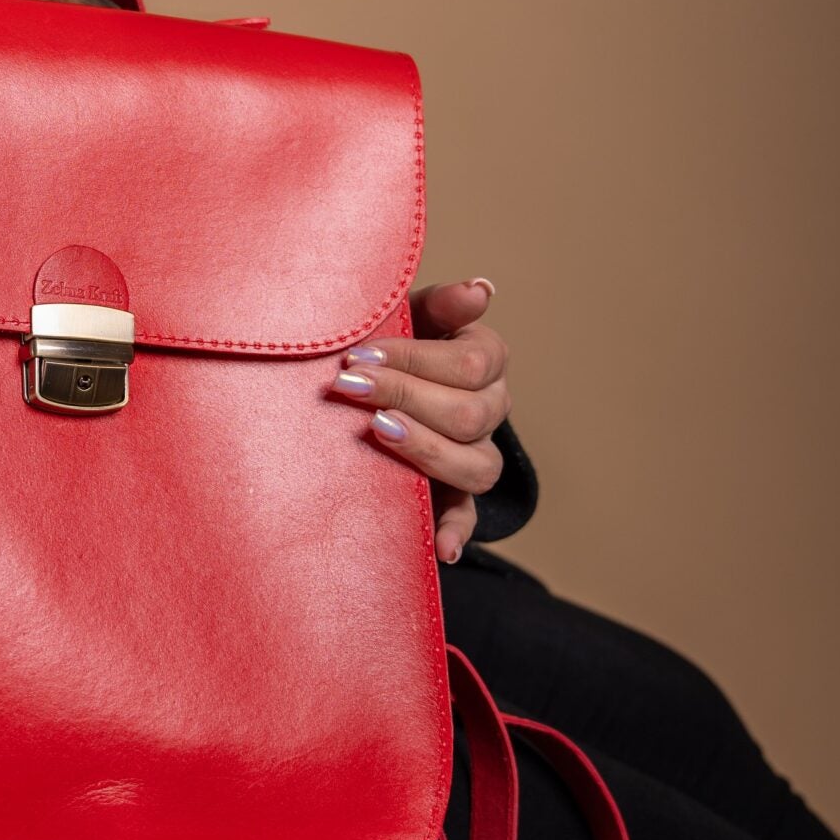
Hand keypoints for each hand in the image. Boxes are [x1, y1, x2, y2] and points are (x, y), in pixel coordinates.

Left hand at [331, 278, 509, 565]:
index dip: (414, 360)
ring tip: (378, 433)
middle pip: (471, 413)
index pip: (470, 363)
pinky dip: (457, 532)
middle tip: (349, 386)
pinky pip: (468, 517)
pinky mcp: (455, 495)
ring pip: (478, 465)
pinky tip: (441, 548)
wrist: (366, 385)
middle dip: (406, 396)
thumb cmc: (386, 341)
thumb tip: (482, 290)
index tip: (359, 355)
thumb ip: (440, 303)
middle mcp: (491, 407)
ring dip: (428, 451)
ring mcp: (476, 453)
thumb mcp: (407, 314)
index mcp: (485, 358)